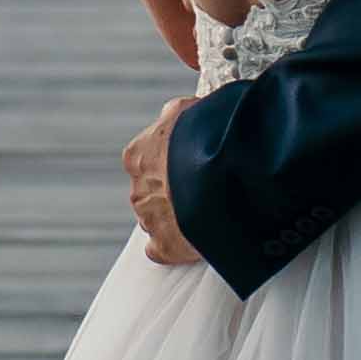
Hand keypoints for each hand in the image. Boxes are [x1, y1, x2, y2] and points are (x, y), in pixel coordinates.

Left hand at [125, 107, 204, 262]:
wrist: (224, 173)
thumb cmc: (208, 137)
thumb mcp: (190, 110)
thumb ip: (175, 115)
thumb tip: (172, 115)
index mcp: (137, 156)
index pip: (144, 161)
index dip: (168, 164)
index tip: (189, 165)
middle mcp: (137, 189)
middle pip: (151, 193)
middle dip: (172, 193)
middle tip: (202, 190)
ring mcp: (149, 220)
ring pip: (156, 220)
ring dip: (176, 218)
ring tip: (206, 212)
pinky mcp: (164, 246)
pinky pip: (161, 249)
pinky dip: (174, 246)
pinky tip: (194, 238)